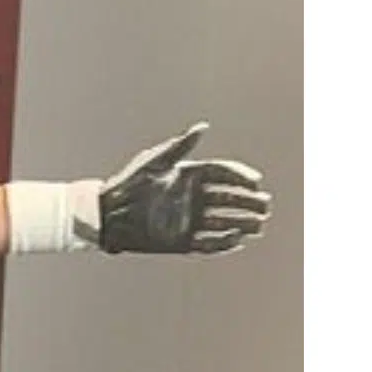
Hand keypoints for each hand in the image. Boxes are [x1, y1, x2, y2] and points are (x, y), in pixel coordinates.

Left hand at [91, 123, 270, 254]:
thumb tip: (202, 127)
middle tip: (264, 205)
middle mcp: (192, 198)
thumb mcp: (154, 162)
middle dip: (248, 202)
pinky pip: (208, 244)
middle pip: (229, 199)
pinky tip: (238, 239)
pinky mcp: (180, 240)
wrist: (106, 214)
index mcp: (189, 177)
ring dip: (243, 223)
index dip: (241, 177)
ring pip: (224, 222)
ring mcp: (187, 220)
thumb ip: (179, 146)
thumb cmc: (128, 183)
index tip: (255, 182)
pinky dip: (224, 243)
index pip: (223, 175)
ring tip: (259, 225)